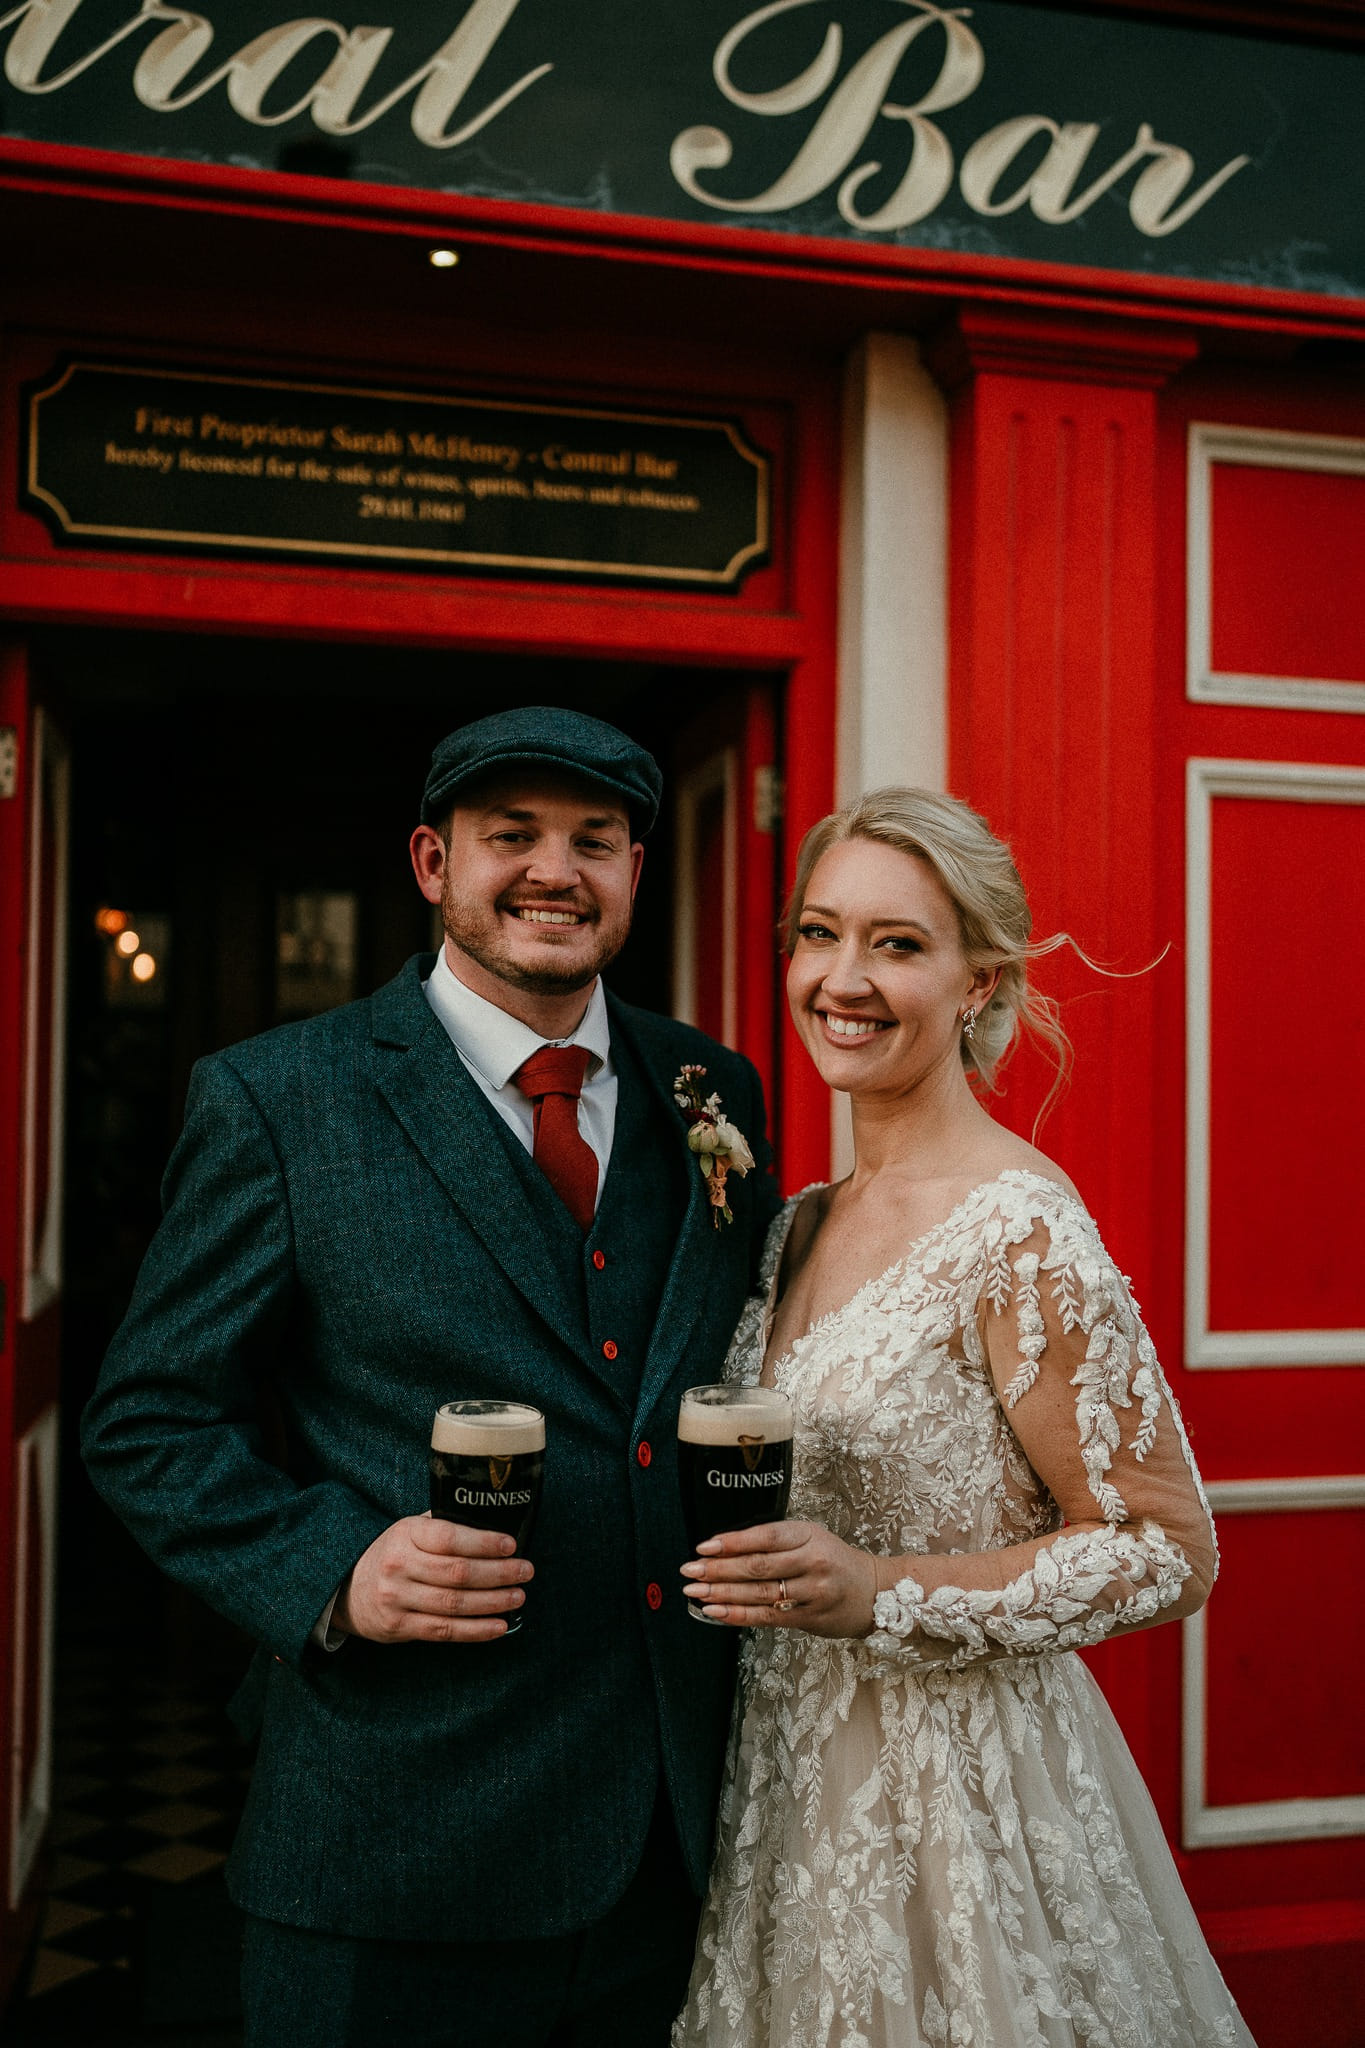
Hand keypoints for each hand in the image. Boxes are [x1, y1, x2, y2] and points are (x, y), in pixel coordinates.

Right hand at [335, 1514, 532, 1643]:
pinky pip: (445, 1631)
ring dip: (493, 1602)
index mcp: (406, 1534)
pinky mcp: (400, 1627)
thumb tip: (492, 1524)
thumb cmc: (393, 1554)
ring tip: (518, 1596)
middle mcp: (400, 1565)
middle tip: (526, 1571)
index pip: (450, 1537)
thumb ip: (443, 1527)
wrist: (348, 1589)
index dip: (484, 1542)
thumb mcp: (409, 1530)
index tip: (511, 1545)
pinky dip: (476, 1630)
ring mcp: (398, 1598)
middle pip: (458, 1572)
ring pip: (454, 1603)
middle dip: (498, 1573)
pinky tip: (499, 1626)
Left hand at [680, 1519, 877, 1637]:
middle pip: (758, 1566)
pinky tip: (717, 1611)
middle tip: (690, 1570)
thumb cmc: (835, 1561)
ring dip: (723, 1593)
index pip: (766, 1536)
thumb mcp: (811, 1538)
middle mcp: (813, 1562)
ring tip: (696, 1593)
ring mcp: (813, 1592)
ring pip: (760, 1593)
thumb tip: (726, 1548)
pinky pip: (768, 1617)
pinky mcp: (810, 1618)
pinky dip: (739, 1615)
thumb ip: (776, 1541)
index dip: (733, 1542)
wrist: (876, 1592)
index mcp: (809, 1535)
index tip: (705, 1546)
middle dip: (719, 1569)